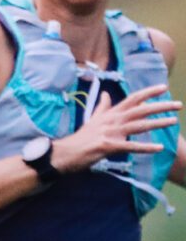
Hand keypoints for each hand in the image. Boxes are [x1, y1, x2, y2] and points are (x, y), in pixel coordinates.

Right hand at [52, 84, 181, 173]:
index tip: (164, 88)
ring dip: (157, 123)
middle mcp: (111, 120)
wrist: (65, 152)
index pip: (132, 99)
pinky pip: (130, 146)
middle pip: (140, 110)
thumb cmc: (80, 138)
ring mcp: (110, 133)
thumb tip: (105, 93)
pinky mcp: (108, 146)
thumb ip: (102, 106)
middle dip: (160, 106)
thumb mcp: (92, 119)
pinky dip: (145, 147)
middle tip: (178, 105)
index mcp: (110, 114)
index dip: (148, 93)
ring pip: (138, 125)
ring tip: (173, 121)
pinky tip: (158, 148)